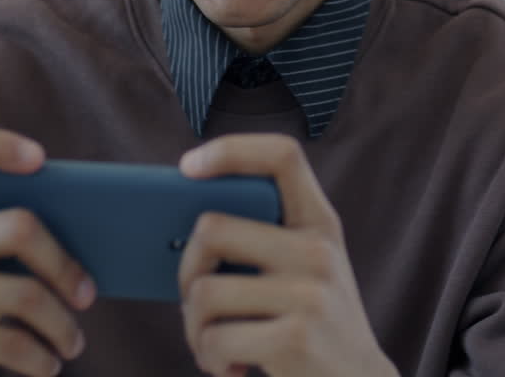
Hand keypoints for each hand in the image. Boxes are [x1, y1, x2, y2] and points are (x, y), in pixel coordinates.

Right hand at [0, 127, 95, 376]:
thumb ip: (2, 232)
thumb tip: (93, 233)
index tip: (40, 159)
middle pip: (20, 228)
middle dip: (66, 266)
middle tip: (88, 294)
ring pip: (26, 295)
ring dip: (62, 326)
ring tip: (73, 341)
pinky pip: (11, 343)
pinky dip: (41, 359)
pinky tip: (50, 363)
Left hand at [178, 134, 397, 376]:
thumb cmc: (316, 323)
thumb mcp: (307, 269)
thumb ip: (265, 240)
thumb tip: (184, 232)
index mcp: (320, 222)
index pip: (282, 156)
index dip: (231, 149)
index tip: (188, 166)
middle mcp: (318, 250)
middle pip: (212, 228)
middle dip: (185, 271)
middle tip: (195, 299)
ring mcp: (309, 293)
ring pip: (203, 291)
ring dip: (194, 327)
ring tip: (212, 343)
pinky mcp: (294, 338)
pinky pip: (215, 338)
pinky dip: (209, 359)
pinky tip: (230, 366)